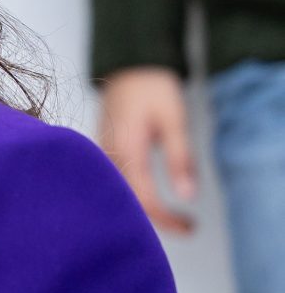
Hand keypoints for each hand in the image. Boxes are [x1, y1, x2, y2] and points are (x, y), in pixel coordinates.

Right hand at [99, 68, 196, 234]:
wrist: (128, 65)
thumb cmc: (150, 87)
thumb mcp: (174, 120)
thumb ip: (180, 159)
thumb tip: (187, 197)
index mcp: (125, 151)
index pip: (144, 199)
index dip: (167, 218)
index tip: (189, 227)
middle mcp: (108, 158)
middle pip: (127, 203)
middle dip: (156, 220)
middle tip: (184, 227)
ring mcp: (103, 156)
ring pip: (119, 195)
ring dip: (142, 210)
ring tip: (169, 217)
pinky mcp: (103, 153)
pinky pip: (113, 183)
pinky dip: (131, 196)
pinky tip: (146, 200)